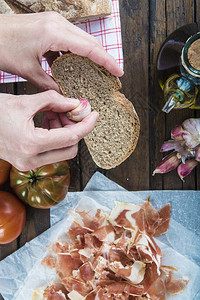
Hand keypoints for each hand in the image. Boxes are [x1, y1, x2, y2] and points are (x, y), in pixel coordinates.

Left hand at [0, 12, 122, 90]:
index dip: (107, 61)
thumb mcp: (29, 71)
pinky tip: (78, 65)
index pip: (90, 48)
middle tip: (113, 75)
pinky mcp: (49, 25)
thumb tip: (66, 96)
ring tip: (99, 72)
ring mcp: (53, 22)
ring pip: (81, 40)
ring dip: (91, 56)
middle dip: (103, 58)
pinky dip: (77, 53)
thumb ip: (51, 84)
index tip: (118, 72)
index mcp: (54, 32)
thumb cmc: (2, 47)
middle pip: (89, 42)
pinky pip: (69, 39)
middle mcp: (57, 23)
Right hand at [0, 90, 97, 170]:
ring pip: (61, 152)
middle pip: (70, 149)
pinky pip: (50, 152)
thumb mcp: (24, 101)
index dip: (87, 124)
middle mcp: (31, 160)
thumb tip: (75, 103)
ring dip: (64, 132)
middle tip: (70, 111)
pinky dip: (54, 137)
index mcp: (31, 144)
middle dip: (75, 129)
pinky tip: (47, 120)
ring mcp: (28, 164)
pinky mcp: (26, 163)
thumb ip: (53, 101)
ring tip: (54, 112)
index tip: (94, 114)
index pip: (72, 137)